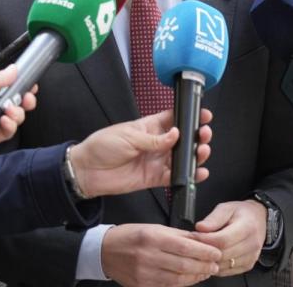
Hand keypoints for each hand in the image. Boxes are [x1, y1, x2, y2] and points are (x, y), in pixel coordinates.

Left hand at [0, 65, 37, 156]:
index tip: (31, 86)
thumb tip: (16, 69)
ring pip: (15, 117)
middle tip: (27, 99)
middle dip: (25, 100)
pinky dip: (9, 126)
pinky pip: (7, 132)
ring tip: (8, 111)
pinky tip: (4, 121)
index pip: (9, 87)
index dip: (22, 87)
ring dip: (17, 113)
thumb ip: (1, 77)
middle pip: (16, 103)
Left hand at [71, 108, 212, 197]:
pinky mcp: (154, 178)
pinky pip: (175, 177)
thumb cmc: (102, 146)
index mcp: (148, 127)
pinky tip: (199, 172)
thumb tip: (175, 134)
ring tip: (203, 152)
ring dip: (195, 156)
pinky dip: (188, 175)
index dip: (189, 117)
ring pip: (182, 158)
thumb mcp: (128, 136)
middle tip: (204, 135)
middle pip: (182, 139)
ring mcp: (156, 161)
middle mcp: (155, 143)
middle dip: (196, 136)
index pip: (173, 119)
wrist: (88, 171)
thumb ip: (154, 139)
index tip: (203, 115)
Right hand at [101, 224, 220, 286]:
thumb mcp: (154, 228)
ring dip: (196, 276)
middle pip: (184, 265)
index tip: (217, 252)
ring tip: (206, 272)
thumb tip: (201, 239)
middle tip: (216, 265)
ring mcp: (144, 274)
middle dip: (203, 266)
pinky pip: (168, 286)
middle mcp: (148, 256)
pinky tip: (190, 279)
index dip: (204, 252)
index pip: (185, 246)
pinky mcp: (142, 286)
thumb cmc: (130, 236)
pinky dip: (182, 283)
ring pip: (178, 279)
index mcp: (152, 237)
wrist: (104, 251)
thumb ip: (178, 234)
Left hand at [194, 200, 266, 275]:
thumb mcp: (226, 208)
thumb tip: (200, 228)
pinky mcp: (248, 265)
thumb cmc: (241, 213)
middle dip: (205, 250)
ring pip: (223, 265)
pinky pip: (226, 271)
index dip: (205, 240)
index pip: (223, 240)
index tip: (194, 235)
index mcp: (247, 227)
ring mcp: (251, 257)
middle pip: (222, 254)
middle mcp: (252, 244)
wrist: (259, 219)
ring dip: (210, 259)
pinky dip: (216, 266)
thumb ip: (213, 218)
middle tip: (195, 243)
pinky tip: (212, 256)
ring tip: (202, 249)